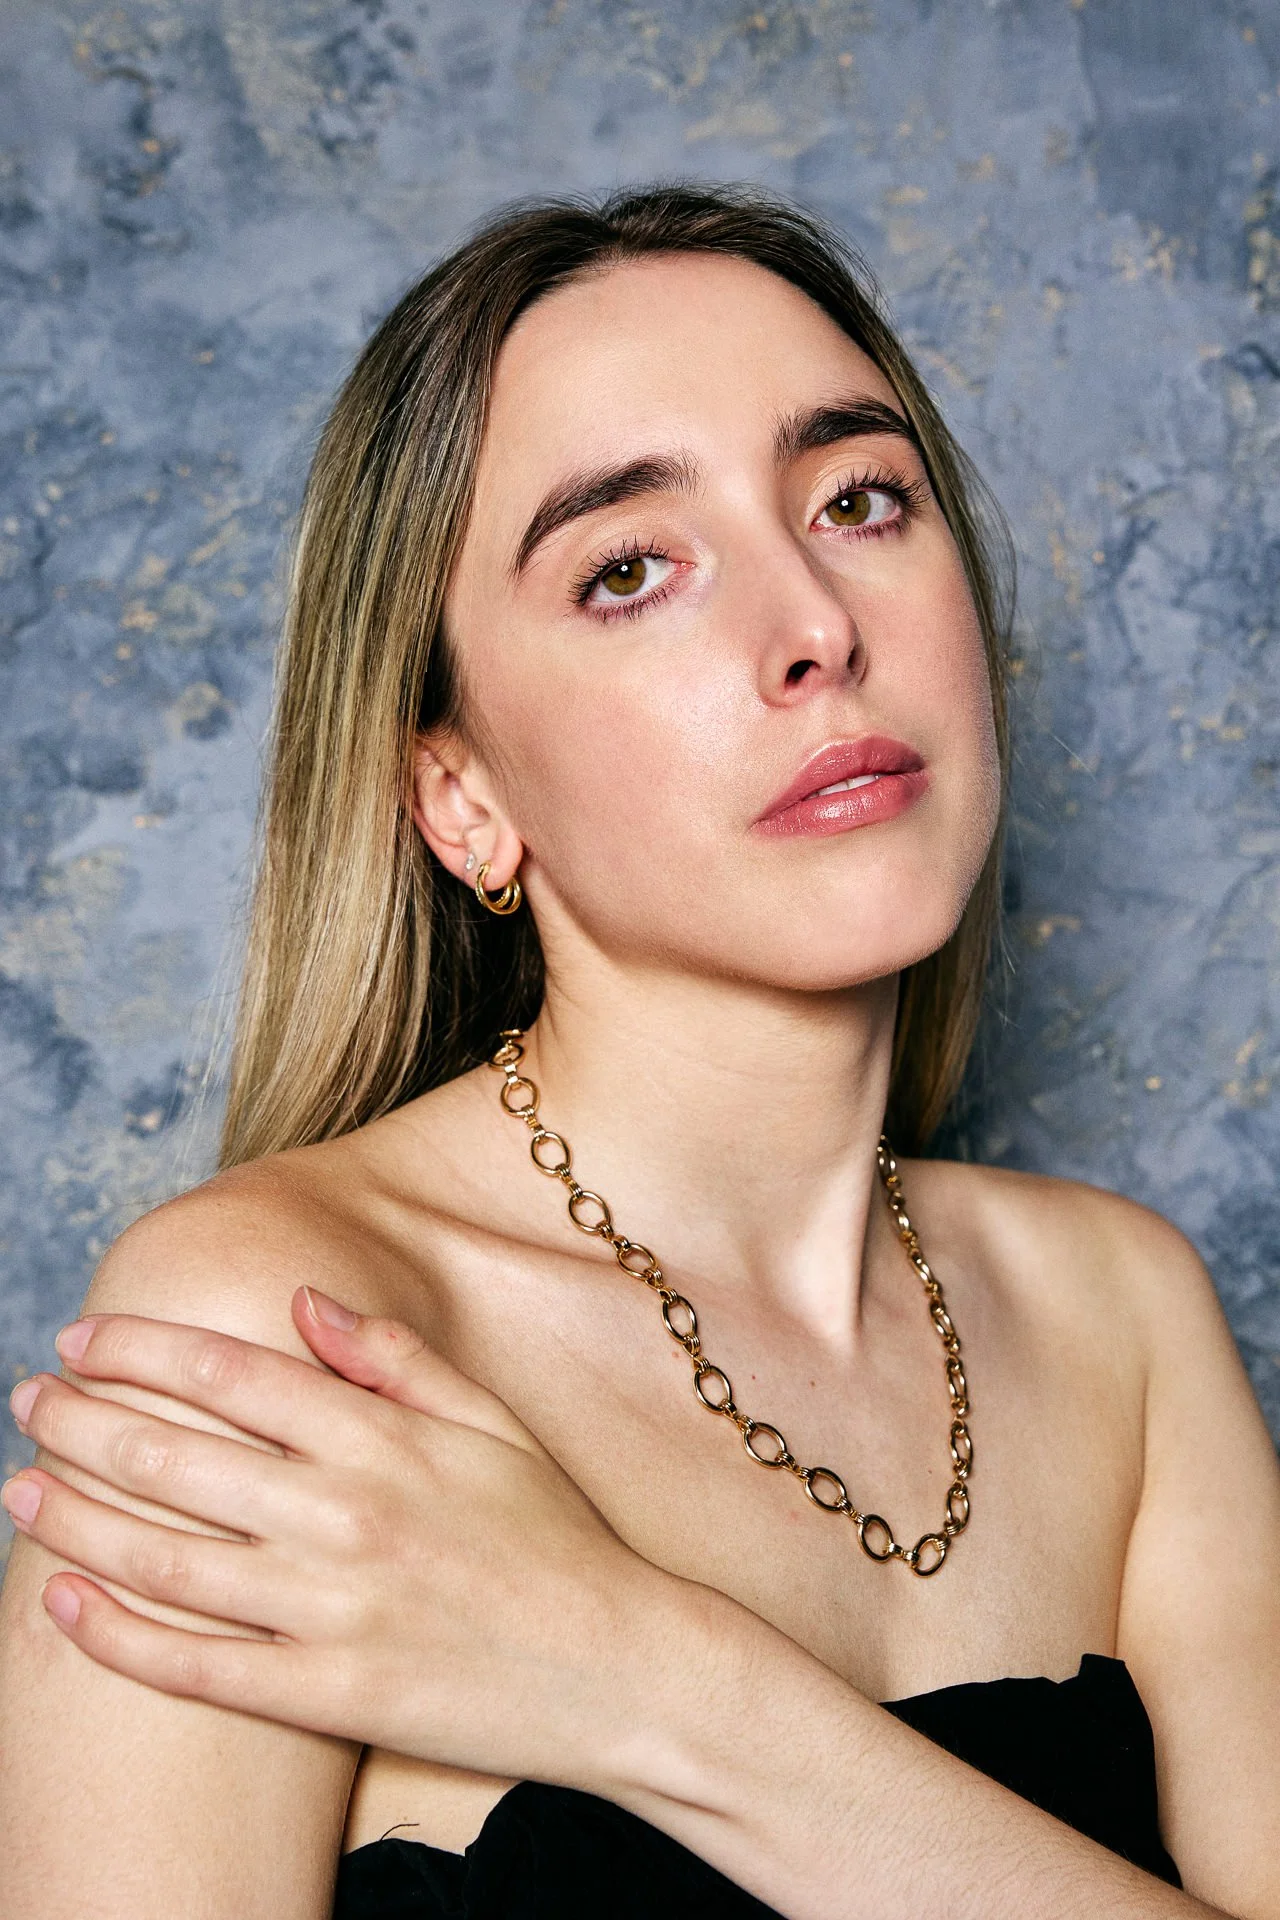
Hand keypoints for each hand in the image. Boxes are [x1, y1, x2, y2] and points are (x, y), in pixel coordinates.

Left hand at [1, 1291, 659, 1789]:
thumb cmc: (556, 1535)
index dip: (142, 1350)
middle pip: (178, 1455)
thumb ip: (394, 1357)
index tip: (82, 1338)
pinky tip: (62, 1604)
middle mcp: (345, 1513)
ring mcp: (332, 1609)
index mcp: (382, 1436)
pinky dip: (119, 1636)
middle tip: (26, 1401)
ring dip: (74, 1518)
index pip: (230, 1372)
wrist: (622, 1667)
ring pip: (167, 1557)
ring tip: (17, 1491)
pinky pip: (197, 1667)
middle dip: (82, 1422)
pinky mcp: (327, 1695)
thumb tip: (300, 1298)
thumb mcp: (491, 1420)